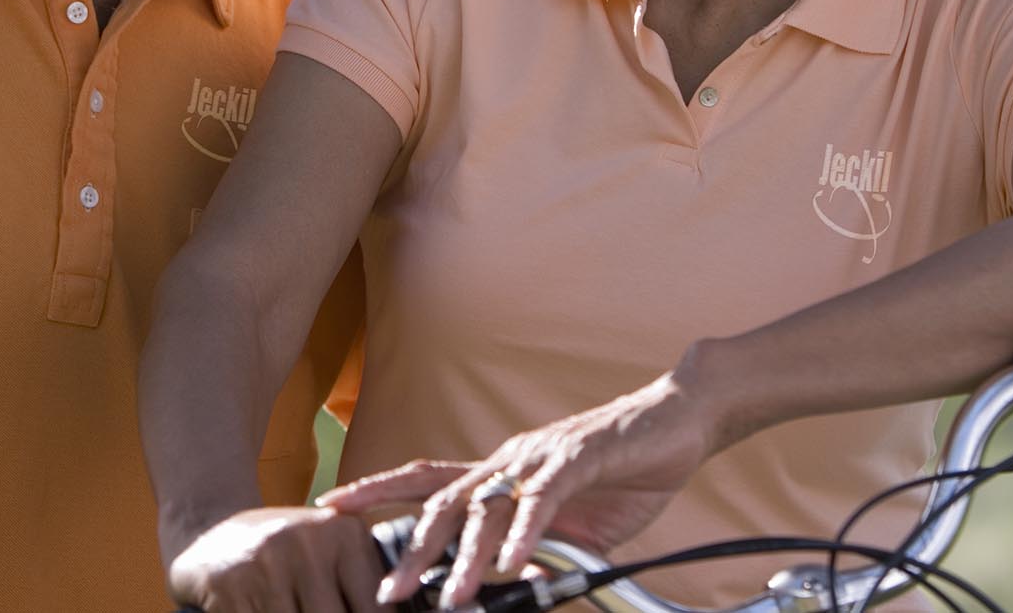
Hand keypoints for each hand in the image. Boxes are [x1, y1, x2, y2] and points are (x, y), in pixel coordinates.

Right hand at [168, 506, 383, 612]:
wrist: (213, 535)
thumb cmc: (285, 555)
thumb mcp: (329, 553)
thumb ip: (364, 585)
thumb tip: (396, 612)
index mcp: (345, 532)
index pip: (374, 609)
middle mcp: (309, 541)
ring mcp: (268, 562)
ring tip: (292, 610)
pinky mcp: (232, 585)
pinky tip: (261, 612)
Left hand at [318, 375, 719, 608]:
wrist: (681, 418)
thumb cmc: (625, 465)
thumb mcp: (573, 520)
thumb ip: (539, 545)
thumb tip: (512, 583)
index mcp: (503, 470)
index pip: (427, 478)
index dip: (378, 490)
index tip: (332, 507)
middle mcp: (511, 459)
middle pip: (445, 500)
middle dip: (411, 546)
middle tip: (386, 591)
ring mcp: (543, 456)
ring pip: (489, 506)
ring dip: (466, 558)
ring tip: (448, 599)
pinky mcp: (582, 458)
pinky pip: (545, 499)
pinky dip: (525, 532)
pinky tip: (512, 563)